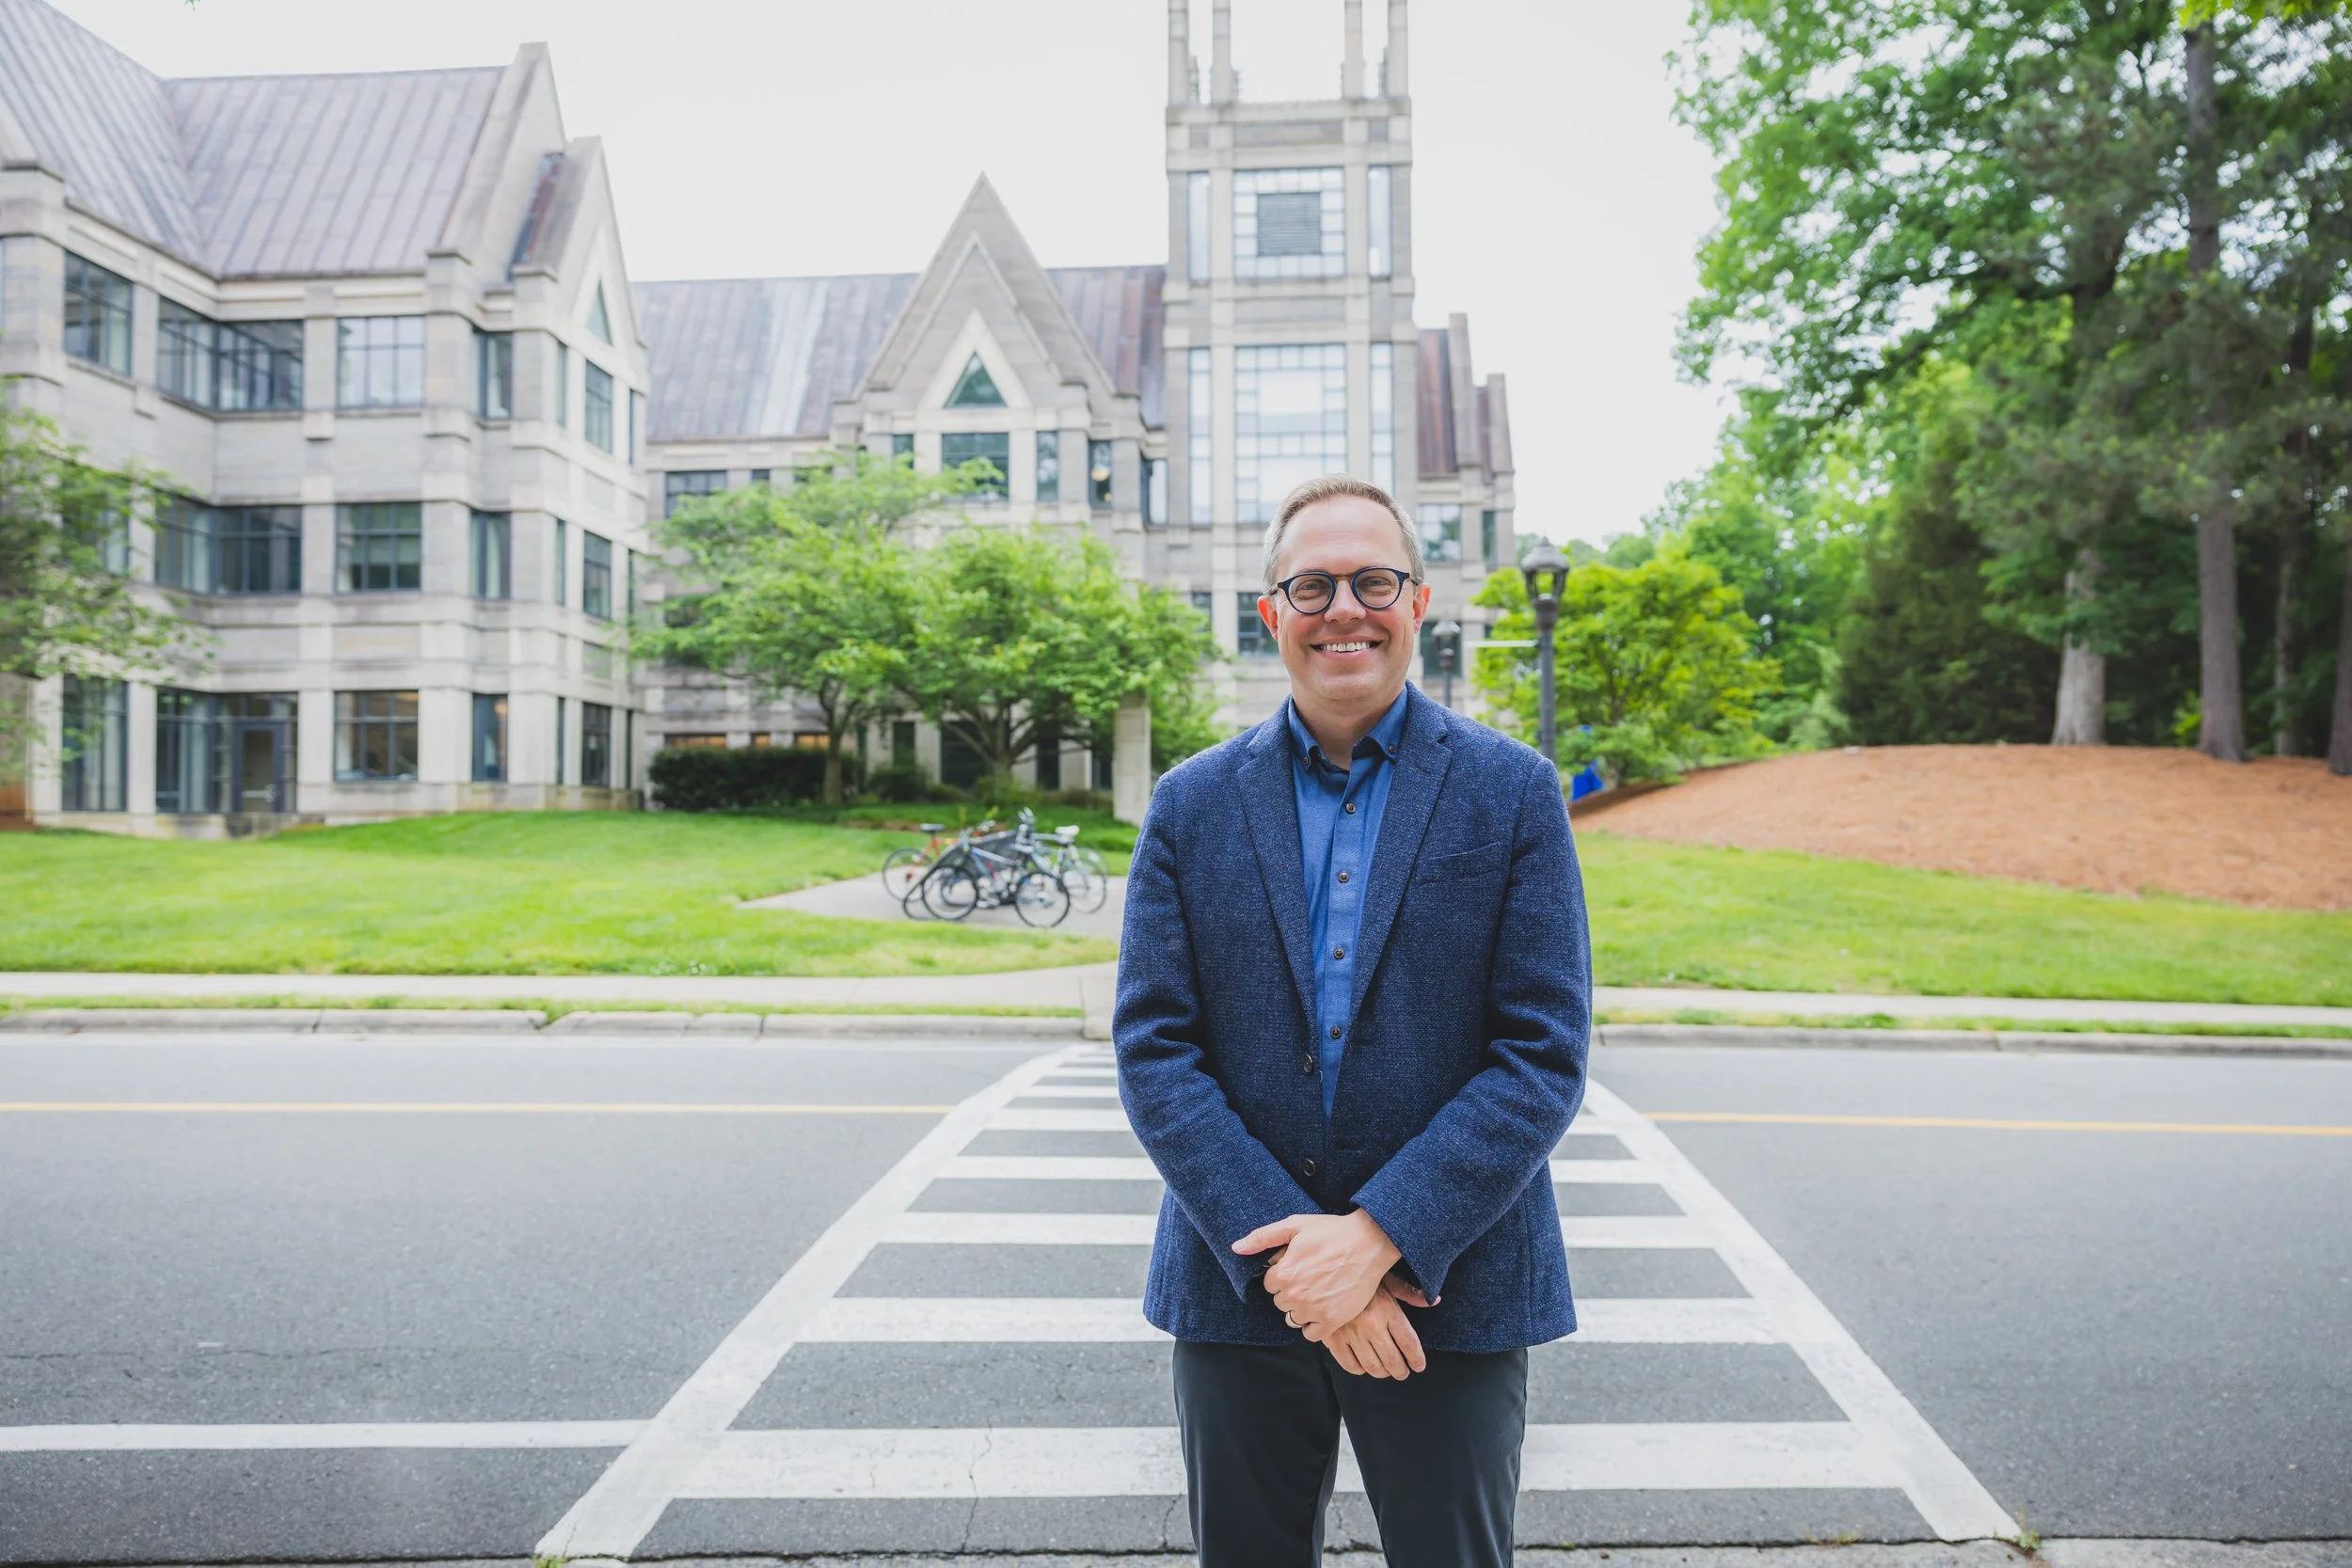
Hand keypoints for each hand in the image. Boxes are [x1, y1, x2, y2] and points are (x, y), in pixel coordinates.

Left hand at [1233, 1209, 1400, 1334]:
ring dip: (1301, 1308)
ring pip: (1293, 1319)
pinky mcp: (1333, 1320)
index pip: (1269, 1285)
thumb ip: (1262, 1238)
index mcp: (1283, 1274)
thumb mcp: (1294, 1225)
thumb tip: (1236, 1248)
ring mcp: (1314, 1310)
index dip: (1282, 1274)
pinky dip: (1313, 1325)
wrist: (1370, 1242)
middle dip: (1290, 1291)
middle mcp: (1296, 1296)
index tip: (1297, 1266)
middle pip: (1280, 1302)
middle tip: (1310, 1276)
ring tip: (1317, 1291)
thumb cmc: (1332, 1231)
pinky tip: (1322, 1309)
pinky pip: (1311, 1335)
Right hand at [1323, 1285, 1427, 1379]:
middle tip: (1402, 1372)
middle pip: (1393, 1360)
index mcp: (1387, 1309)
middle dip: (1401, 1371)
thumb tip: (1435, 1301)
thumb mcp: (1387, 1279)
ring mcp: (1351, 1333)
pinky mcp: (1333, 1339)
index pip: (1409, 1343)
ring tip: (1385, 1371)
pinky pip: (1350, 1365)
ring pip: (1373, 1366)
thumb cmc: (1360, 1277)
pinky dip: (1359, 1369)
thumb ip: (1410, 1292)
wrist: (1325, 1274)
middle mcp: (1371, 1324)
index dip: (1417, 1359)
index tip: (1418, 1366)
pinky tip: (1364, 1365)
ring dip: (1382, 1372)